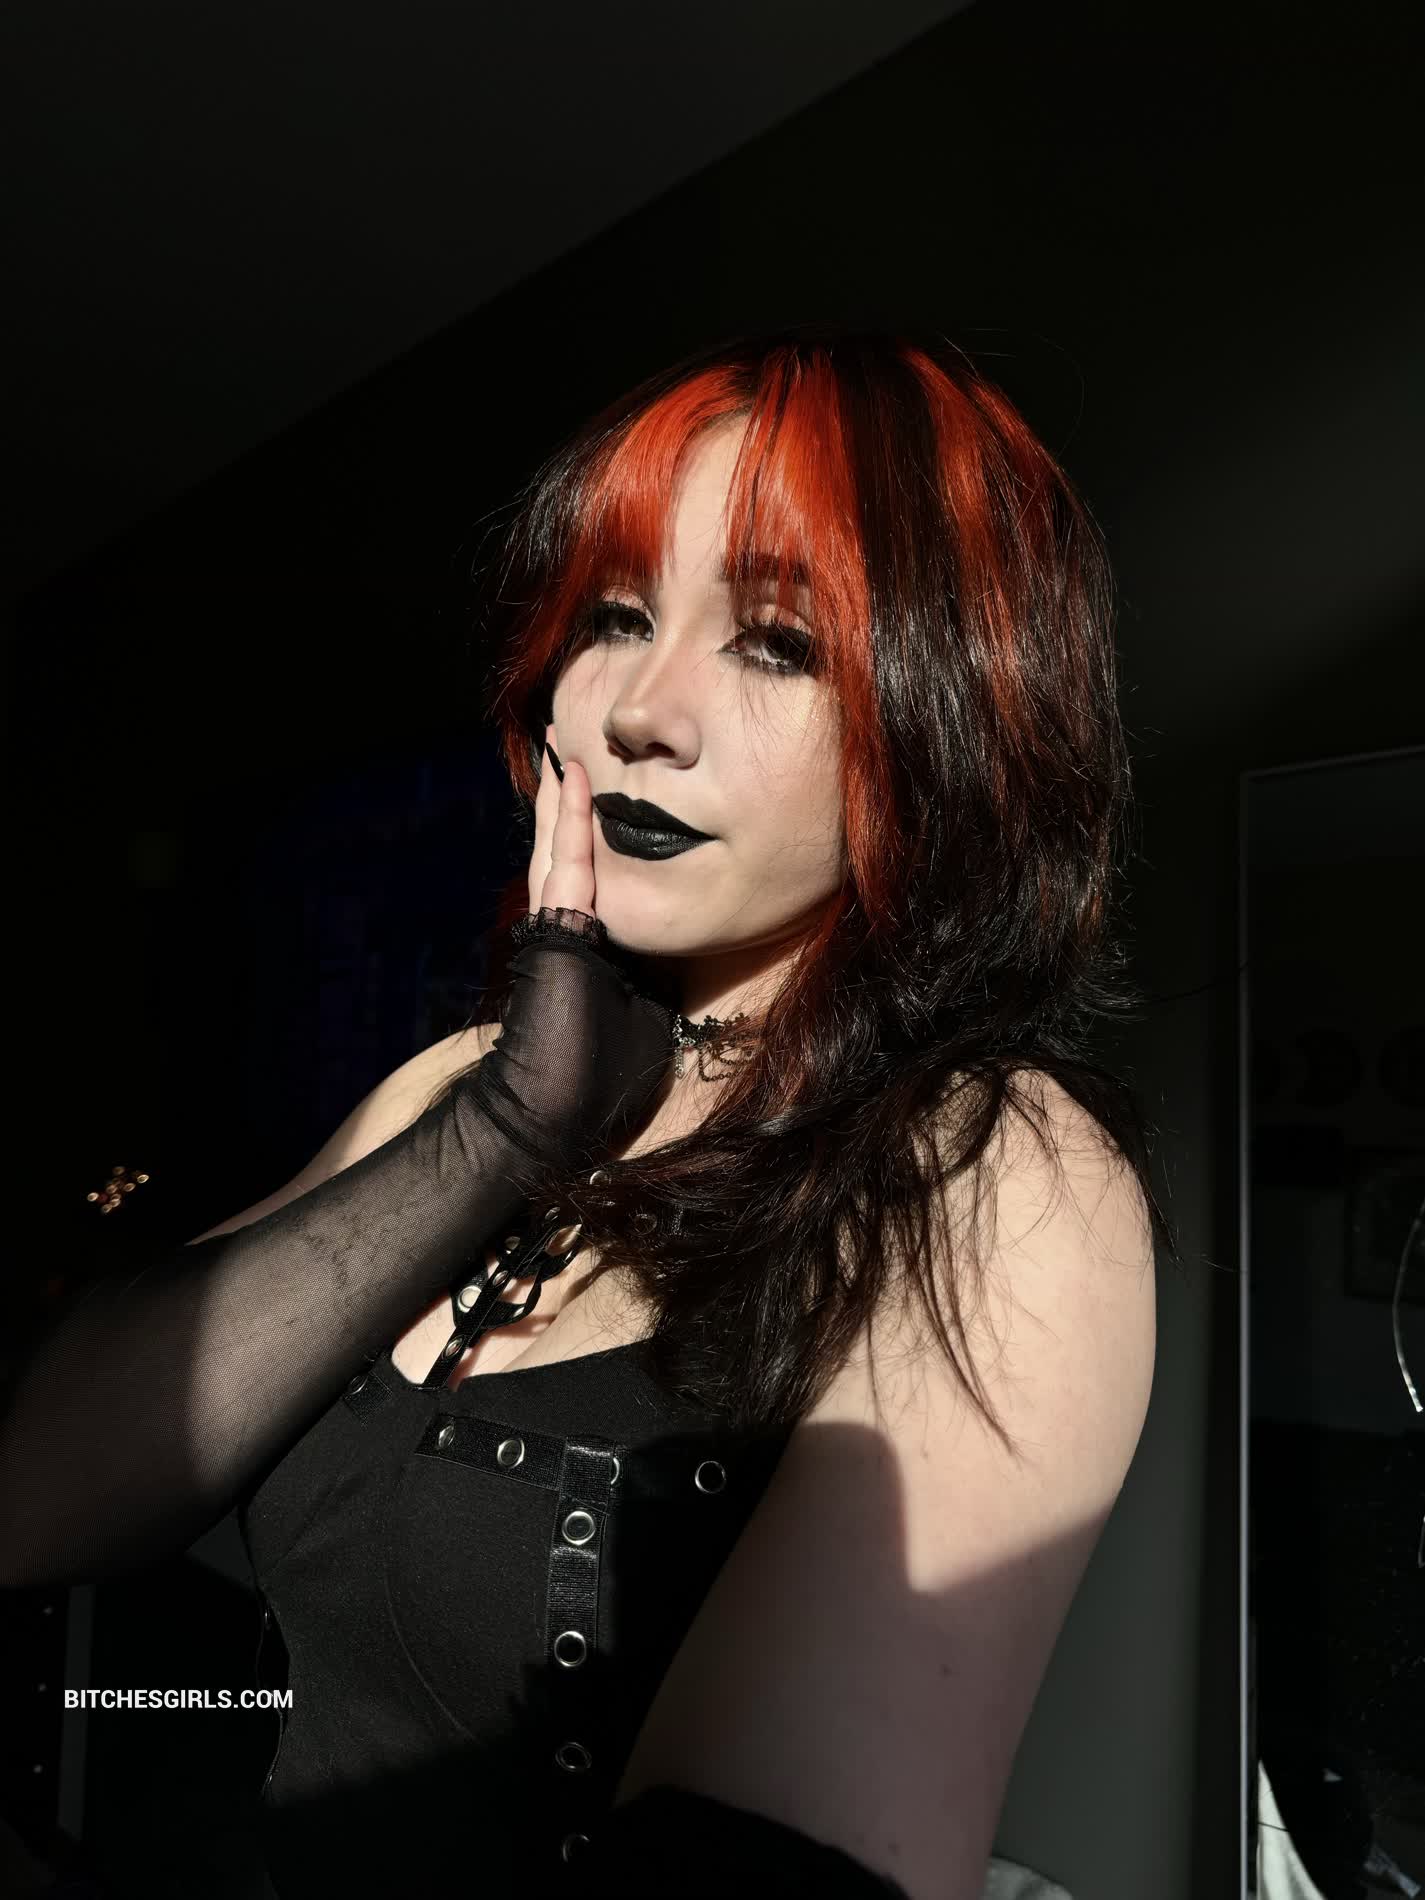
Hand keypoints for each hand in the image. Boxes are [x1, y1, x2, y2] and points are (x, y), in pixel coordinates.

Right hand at [463, 722, 671, 1174]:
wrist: (553, 1112)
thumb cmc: (598, 1079)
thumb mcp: (646, 1013)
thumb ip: (655, 975)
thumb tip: (685, 955)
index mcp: (588, 943)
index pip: (588, 874)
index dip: (588, 830)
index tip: (594, 787)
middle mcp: (566, 927)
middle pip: (565, 848)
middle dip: (565, 798)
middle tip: (562, 743)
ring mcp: (555, 927)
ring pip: (559, 847)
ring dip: (562, 795)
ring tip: (559, 744)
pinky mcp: (555, 933)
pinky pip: (568, 866)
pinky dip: (572, 822)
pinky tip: (574, 780)